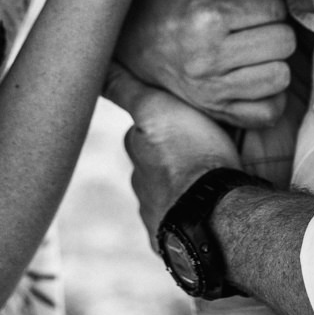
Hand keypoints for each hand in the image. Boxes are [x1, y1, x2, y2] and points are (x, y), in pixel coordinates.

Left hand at [107, 66, 239, 241]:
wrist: (216, 217)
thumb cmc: (190, 157)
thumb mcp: (158, 109)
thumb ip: (127, 90)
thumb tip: (98, 68)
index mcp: (137, 155)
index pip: (144, 132)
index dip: (162, 122)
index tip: (182, 119)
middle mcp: (141, 189)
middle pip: (156, 166)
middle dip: (173, 159)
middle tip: (203, 150)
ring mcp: (157, 220)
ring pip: (171, 198)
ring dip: (186, 191)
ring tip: (213, 184)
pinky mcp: (176, 247)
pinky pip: (185, 227)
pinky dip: (195, 219)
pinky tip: (213, 214)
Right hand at [115, 0, 297, 128]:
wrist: (130, 39)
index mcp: (208, 18)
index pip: (275, 10)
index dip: (268, 3)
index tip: (247, 3)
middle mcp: (209, 58)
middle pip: (283, 43)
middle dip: (274, 29)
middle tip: (251, 25)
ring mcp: (212, 91)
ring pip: (280, 77)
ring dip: (273, 60)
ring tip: (251, 49)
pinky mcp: (216, 112)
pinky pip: (269, 112)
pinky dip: (269, 94)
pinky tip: (252, 74)